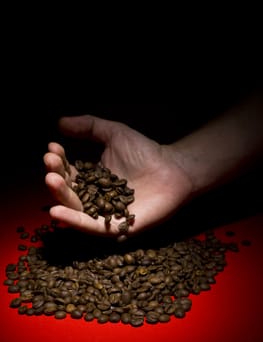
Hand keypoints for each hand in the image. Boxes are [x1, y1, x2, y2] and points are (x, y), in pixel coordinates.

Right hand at [43, 115, 192, 239]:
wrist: (173, 169)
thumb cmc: (145, 152)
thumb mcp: (114, 134)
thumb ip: (89, 127)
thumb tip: (59, 123)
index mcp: (92, 178)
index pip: (69, 172)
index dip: (58, 161)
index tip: (53, 148)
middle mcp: (95, 198)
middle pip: (69, 191)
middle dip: (56, 177)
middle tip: (50, 163)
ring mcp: (104, 214)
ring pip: (76, 209)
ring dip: (61, 196)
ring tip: (51, 180)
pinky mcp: (116, 228)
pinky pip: (92, 227)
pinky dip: (74, 221)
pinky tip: (57, 212)